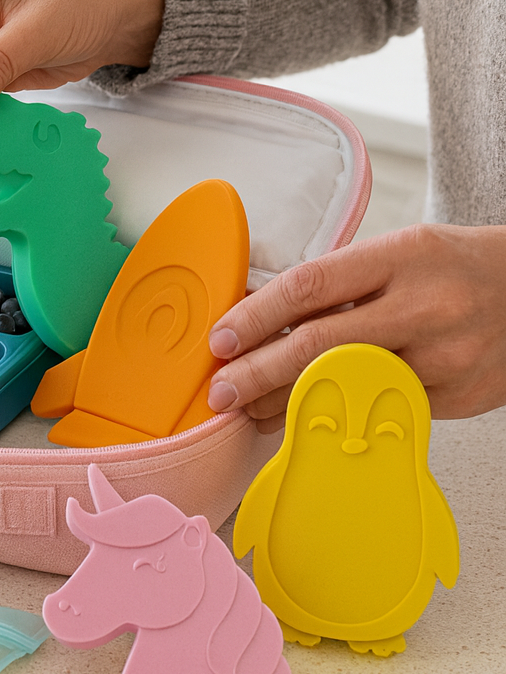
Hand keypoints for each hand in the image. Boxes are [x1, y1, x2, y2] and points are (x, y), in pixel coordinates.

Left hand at [205, 223, 505, 429]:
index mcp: (400, 256)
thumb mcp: (399, 253)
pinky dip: (333, 416)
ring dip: (284, 404)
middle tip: (220, 391)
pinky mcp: (453, 396)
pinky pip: (377, 409)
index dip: (256, 316)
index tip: (221, 340)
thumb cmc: (453, 269)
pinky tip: (301, 420)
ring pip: (344, 386)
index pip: (309, 285)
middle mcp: (422, 305)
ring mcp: (441, 356)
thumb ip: (339, 282)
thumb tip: (260, 318)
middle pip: (318, 345)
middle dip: (257, 371)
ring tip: (248, 411)